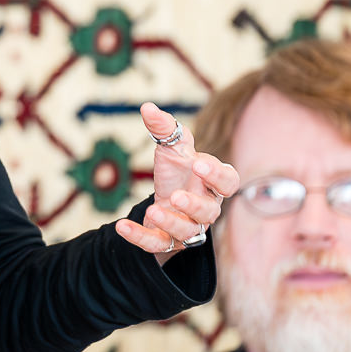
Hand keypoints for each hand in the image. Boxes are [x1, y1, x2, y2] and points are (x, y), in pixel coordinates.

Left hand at [114, 102, 238, 265]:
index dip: (217, 175)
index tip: (198, 164)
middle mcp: (205, 208)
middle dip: (194, 204)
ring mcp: (188, 228)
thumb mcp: (171, 148)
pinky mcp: (168, 242)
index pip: (229, 182)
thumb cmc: (176, 172)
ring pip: (187, 232)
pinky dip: (140, 237)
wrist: (164, 200)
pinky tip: (121, 226)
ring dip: (170, 222)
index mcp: (213, 184)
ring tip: (153, 210)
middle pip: (209, 212)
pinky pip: (158, 244)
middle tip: (176, 194)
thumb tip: (146, 107)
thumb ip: (164, 128)